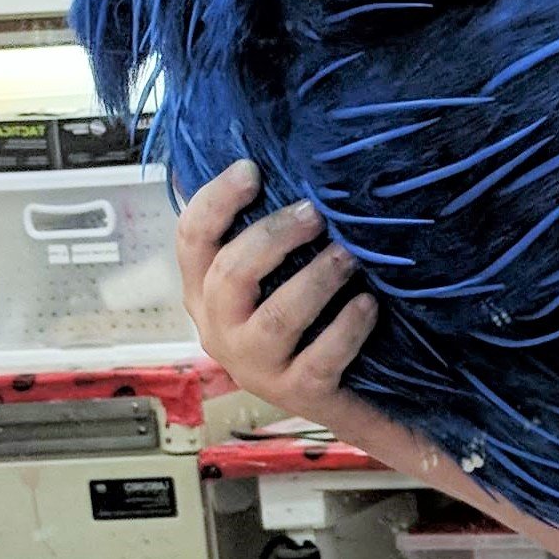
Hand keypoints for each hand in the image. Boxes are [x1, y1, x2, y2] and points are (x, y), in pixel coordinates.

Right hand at [177, 160, 375, 412]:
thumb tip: (273, 161)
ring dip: (315, 280)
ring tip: (348, 256)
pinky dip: (345, 328)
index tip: (251, 169)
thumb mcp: (276, 276)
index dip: (216, 201)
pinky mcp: (298, 394)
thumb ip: (268, 234)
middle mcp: (221, 329)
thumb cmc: (307, 321)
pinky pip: (319, 359)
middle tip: (315, 214)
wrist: (344, 397)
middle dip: (273, 237)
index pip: (191, 239)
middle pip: (230, 275)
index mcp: (206, 293)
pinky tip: (368, 304)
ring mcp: (257, 366)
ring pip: (275, 319)